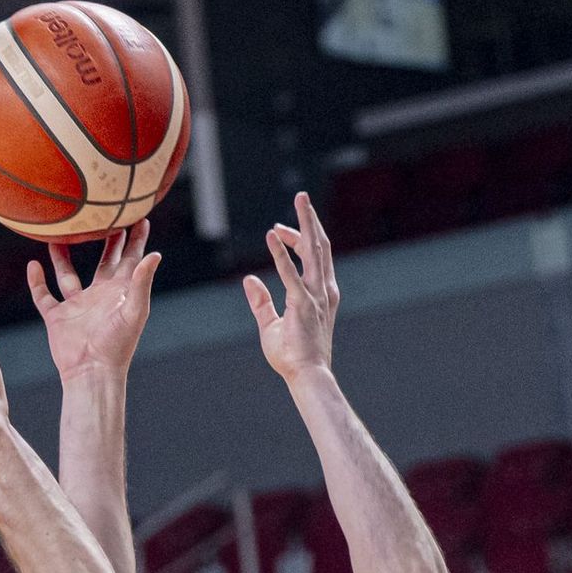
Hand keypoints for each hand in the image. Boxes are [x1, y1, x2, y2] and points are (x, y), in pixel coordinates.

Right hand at [28, 223, 160, 383]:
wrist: (92, 373)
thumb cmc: (117, 346)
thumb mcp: (133, 310)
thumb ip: (141, 282)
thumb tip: (155, 254)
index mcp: (119, 292)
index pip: (131, 259)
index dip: (136, 239)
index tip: (140, 217)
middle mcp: (99, 295)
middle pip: (103, 260)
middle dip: (106, 239)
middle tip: (105, 213)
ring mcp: (77, 305)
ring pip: (67, 273)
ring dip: (62, 255)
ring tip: (59, 232)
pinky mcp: (57, 317)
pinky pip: (43, 295)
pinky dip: (36, 281)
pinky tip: (32, 264)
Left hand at [243, 191, 338, 383]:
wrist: (307, 376)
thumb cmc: (292, 356)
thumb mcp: (271, 325)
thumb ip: (260, 301)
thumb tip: (248, 281)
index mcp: (320, 294)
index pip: (314, 257)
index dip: (299, 239)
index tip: (280, 231)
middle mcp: (322, 290)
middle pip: (320, 246)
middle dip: (311, 219)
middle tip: (302, 196)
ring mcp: (315, 297)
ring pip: (314, 251)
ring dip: (305, 223)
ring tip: (300, 200)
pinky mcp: (302, 305)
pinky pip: (290, 274)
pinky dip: (281, 253)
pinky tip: (271, 236)